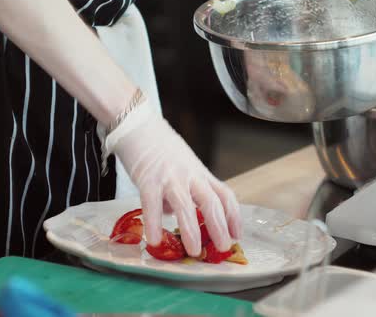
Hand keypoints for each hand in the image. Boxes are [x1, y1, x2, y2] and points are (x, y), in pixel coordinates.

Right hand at [103, 104, 241, 256]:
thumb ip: (183, 191)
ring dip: (192, 230)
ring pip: (186, 206)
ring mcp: (170, 177)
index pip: (224, 195)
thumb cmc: (159, 146)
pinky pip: (152, 205)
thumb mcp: (181, 166)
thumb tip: (175, 215)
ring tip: (193, 251)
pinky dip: (154, 223)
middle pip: (211, 202)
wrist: (138, 124)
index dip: (233, 216)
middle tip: (223, 248)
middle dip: (219, 227)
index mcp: (199, 173)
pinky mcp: (148, 179)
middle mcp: (189, 175)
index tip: (237, 234)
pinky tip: (154, 239)